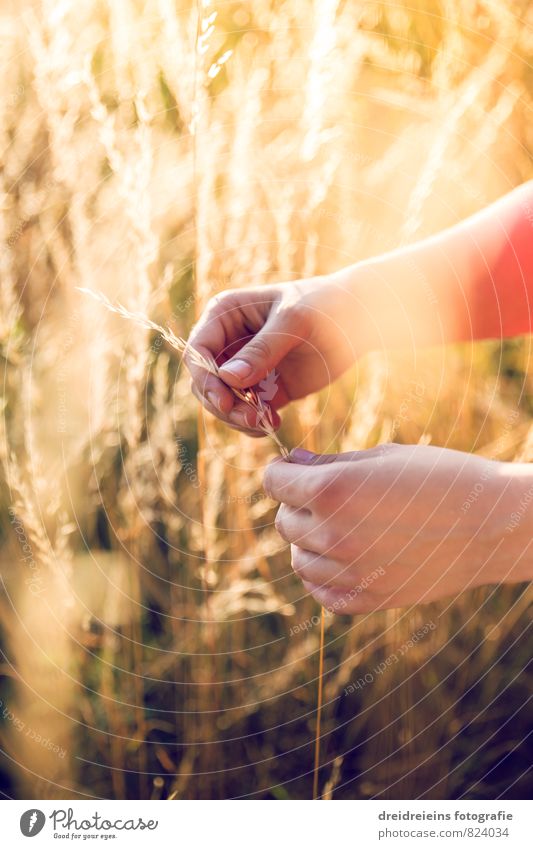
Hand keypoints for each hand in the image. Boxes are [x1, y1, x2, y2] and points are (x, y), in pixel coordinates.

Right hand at [185, 276, 357, 434]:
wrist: (359, 321)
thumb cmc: (324, 306)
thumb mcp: (294, 321)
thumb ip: (262, 350)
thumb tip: (227, 378)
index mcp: (226, 315)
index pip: (199, 350)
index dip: (204, 377)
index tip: (224, 400)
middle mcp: (229, 342)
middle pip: (205, 382)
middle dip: (222, 404)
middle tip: (251, 418)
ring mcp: (245, 368)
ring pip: (223, 402)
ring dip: (237, 418)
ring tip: (265, 423)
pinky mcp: (264, 389)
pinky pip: (246, 412)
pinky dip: (253, 423)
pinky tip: (273, 424)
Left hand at [264, 444, 531, 612]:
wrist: (492, 524)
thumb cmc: (440, 478)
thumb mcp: (382, 456)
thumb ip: (329, 463)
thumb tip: (291, 463)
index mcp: (332, 490)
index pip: (273, 481)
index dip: (282, 471)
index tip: (295, 469)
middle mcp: (333, 534)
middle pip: (283, 520)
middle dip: (297, 504)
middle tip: (326, 495)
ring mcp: (350, 573)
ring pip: (297, 558)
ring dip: (307, 540)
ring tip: (338, 525)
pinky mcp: (368, 601)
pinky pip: (320, 591)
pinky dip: (322, 575)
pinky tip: (342, 557)